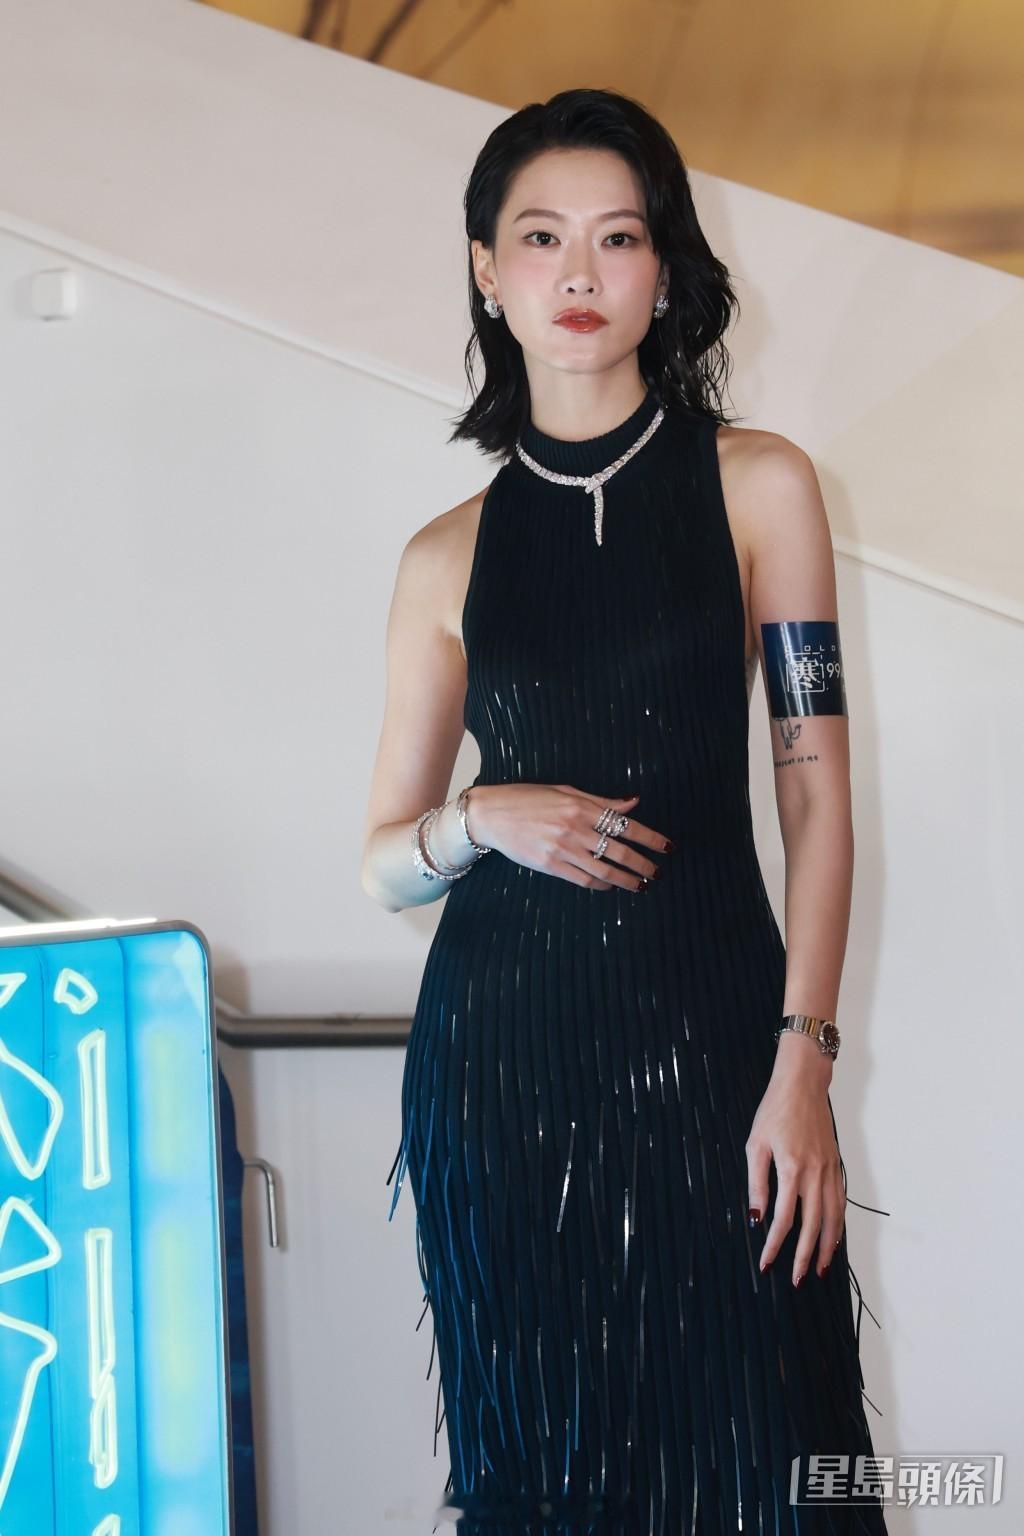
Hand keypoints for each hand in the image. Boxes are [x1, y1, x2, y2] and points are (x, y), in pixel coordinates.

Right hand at [467, 784, 671, 892]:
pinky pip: (584, 879)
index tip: (667, 847)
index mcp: (581, 806)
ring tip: (642, 885)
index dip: (650, 838)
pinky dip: (602, 884)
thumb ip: (601, 801)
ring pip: (605, 869)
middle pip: (620, 851)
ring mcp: (562, 849)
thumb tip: (633, 802)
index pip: (625, 824)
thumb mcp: (566, 791)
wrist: (492, 814)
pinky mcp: (550, 865)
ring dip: (627, 879)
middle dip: (644, 864)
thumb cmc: (528, 799)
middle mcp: (574, 828)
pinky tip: (611, 885)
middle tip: (658, 872)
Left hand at [745, 1034, 844, 1285]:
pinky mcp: (836, 1165)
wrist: (803, 1085)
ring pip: (832, 1218)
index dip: (774, 1245)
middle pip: (812, 1227)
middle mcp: (814, 1174)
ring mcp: (829, 1170)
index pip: (784, 1219)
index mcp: (791, 1169)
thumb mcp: (755, 1144)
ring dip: (827, 1247)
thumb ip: (757, 1181)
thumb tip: (756, 1215)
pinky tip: (833, 1238)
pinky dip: (838, 1225)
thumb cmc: (775, 1110)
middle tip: (798, 1279)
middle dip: (804, 1257)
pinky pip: (840, 1203)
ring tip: (820, 1269)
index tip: (766, 1262)